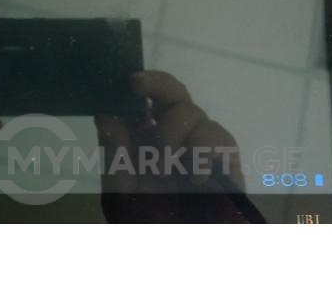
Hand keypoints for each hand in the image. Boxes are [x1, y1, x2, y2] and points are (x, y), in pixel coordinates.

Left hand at [95, 70, 260, 221]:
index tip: (127, 79)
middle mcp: (177, 137)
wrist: (182, 251)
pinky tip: (194, 176)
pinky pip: (220, 139)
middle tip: (135, 83)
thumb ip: (114, 154)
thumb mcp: (122, 190)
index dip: (139, 84)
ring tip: (163, 167)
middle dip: (156, 84)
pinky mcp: (228, 163)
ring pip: (192, 113)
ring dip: (172, 132)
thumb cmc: (149, 221)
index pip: (146, 101)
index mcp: (148, 139)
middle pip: (174, 94)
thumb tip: (103, 114)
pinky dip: (203, 151)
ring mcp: (203, 148)